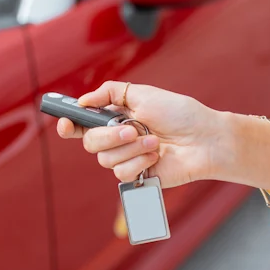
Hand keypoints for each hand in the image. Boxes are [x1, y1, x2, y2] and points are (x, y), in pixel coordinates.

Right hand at [55, 82, 224, 187]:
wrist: (204, 139)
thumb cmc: (179, 113)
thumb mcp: (144, 94)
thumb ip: (110, 93)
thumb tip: (83, 100)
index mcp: (116, 117)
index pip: (83, 124)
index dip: (69, 125)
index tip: (65, 123)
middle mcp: (118, 139)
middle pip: (90, 143)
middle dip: (110, 136)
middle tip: (132, 129)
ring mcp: (127, 158)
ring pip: (105, 160)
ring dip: (132, 149)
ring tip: (155, 142)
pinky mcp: (138, 176)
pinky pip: (122, 173)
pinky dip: (140, 162)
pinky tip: (157, 156)